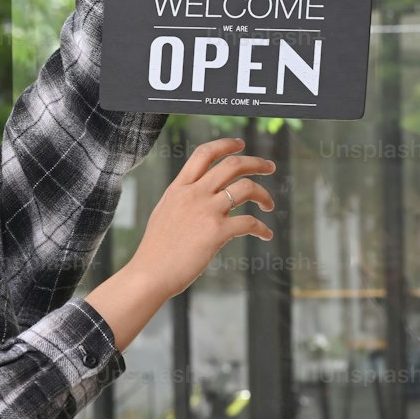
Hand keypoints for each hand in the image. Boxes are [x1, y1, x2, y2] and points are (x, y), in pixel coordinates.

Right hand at [131, 136, 275, 298]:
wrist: (149, 274)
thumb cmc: (156, 250)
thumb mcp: (164, 212)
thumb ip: (182, 199)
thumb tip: (196, 193)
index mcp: (179, 188)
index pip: (204, 154)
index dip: (225, 145)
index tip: (241, 145)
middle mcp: (193, 194)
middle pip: (232, 165)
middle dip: (256, 163)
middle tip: (269, 167)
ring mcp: (206, 212)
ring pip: (246, 188)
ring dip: (264, 194)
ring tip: (268, 204)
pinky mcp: (217, 233)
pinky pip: (249, 222)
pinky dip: (262, 228)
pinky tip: (266, 234)